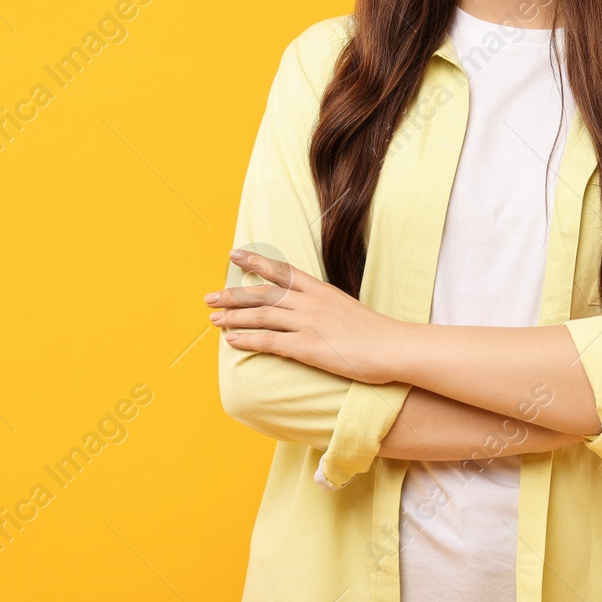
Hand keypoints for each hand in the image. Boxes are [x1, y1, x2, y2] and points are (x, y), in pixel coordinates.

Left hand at [207, 248, 403, 383]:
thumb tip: (307, 307)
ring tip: (213, 320)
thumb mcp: (346, 308)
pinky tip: (232, 341)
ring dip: (233, 317)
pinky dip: (248, 339)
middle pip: (263, 292)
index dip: (256, 261)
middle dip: (232, 294)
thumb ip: (323, 305)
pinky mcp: (308, 347)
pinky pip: (270, 341)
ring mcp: (308, 323)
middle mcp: (311, 302)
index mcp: (320, 290)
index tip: (235, 254)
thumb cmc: (375, 332)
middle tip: (208, 298)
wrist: (393, 347)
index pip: (282, 270)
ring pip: (262, 314)